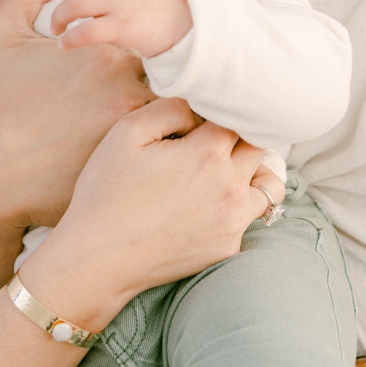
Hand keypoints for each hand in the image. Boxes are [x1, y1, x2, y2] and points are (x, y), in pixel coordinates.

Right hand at [0, 0, 152, 234]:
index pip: (148, 38)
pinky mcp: (126, 164)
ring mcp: (129, 130)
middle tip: (145, 90)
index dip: (143, 46)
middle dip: (159, 81)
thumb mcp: (0, 36)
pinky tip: (137, 147)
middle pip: (167, 77)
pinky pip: (162, 149)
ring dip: (162, 113)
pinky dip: (157, 145)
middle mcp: (125, 90)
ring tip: (146, 119)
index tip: (134, 56)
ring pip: (170, 114)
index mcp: (103, 54)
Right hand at [22, 97, 267, 331]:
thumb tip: (200, 108)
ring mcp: (233, 220)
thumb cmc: (106, 192)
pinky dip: (237, 207)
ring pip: (269, 184)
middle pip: (260, 147)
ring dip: (253, 172)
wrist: (97, 259)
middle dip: (241, 139)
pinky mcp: (227, 247)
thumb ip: (172, 107)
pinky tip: (206, 207)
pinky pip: (248, 218)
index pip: (238, 116)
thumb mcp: (127, 132)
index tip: (199, 121)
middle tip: (214, 143)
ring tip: (223, 172)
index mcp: (209, 152)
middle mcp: (231, 186)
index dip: (219, 114)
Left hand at [39, 0, 193, 58]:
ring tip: (56, 28)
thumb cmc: (155, 5)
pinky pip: (87, 31)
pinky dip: (69, 38)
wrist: (187, 23)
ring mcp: (120, 3)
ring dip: (57, 17)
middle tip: (42, 0)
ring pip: (75, 4)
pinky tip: (64, 44)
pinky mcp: (124, 27)